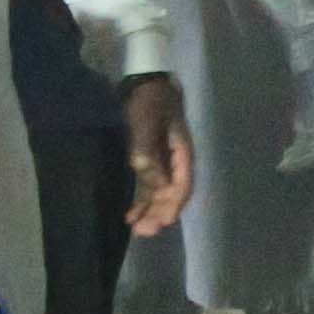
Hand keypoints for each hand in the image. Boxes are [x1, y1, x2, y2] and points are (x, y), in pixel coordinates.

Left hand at [122, 76, 195, 238]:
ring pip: (160, 194)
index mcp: (182, 153)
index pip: (183, 186)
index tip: (162, 223)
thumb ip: (150, 156)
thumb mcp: (147, 126)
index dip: (173, 206)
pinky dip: (142, 201)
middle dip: (160, 214)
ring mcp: (163, 161)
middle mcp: (175, 162)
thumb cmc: (148, 102)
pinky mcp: (150, 159)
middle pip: (172, 194)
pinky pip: (149, 186)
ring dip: (150, 211)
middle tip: (144, 232)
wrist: (143, 82)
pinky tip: (131, 214)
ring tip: (135, 228)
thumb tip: (157, 187)